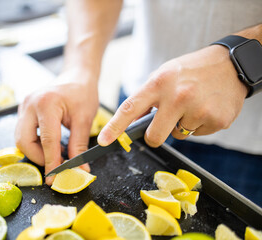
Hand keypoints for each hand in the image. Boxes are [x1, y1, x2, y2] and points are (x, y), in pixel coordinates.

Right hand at [15, 68, 98, 184]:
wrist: (76, 77)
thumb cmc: (83, 94)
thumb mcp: (84, 120)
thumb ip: (79, 146)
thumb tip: (79, 169)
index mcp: (47, 103)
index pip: (47, 140)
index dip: (51, 162)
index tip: (55, 178)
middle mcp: (30, 104)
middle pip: (24, 141)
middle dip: (38, 158)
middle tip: (55, 165)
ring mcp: (24, 106)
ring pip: (20, 139)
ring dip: (36, 151)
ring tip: (54, 155)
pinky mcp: (23, 111)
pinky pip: (23, 133)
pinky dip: (35, 143)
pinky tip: (49, 145)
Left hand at [98, 45, 247, 147]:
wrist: (231, 64)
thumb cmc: (192, 70)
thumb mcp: (164, 75)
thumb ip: (148, 98)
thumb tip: (131, 123)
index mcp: (159, 83)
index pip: (130, 108)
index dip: (114, 127)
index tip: (103, 140)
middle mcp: (178, 96)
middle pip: (154, 136)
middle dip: (155, 135)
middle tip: (165, 121)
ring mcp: (198, 109)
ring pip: (178, 135)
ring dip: (181, 125)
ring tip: (193, 104)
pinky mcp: (217, 120)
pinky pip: (197, 134)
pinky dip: (199, 125)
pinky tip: (206, 107)